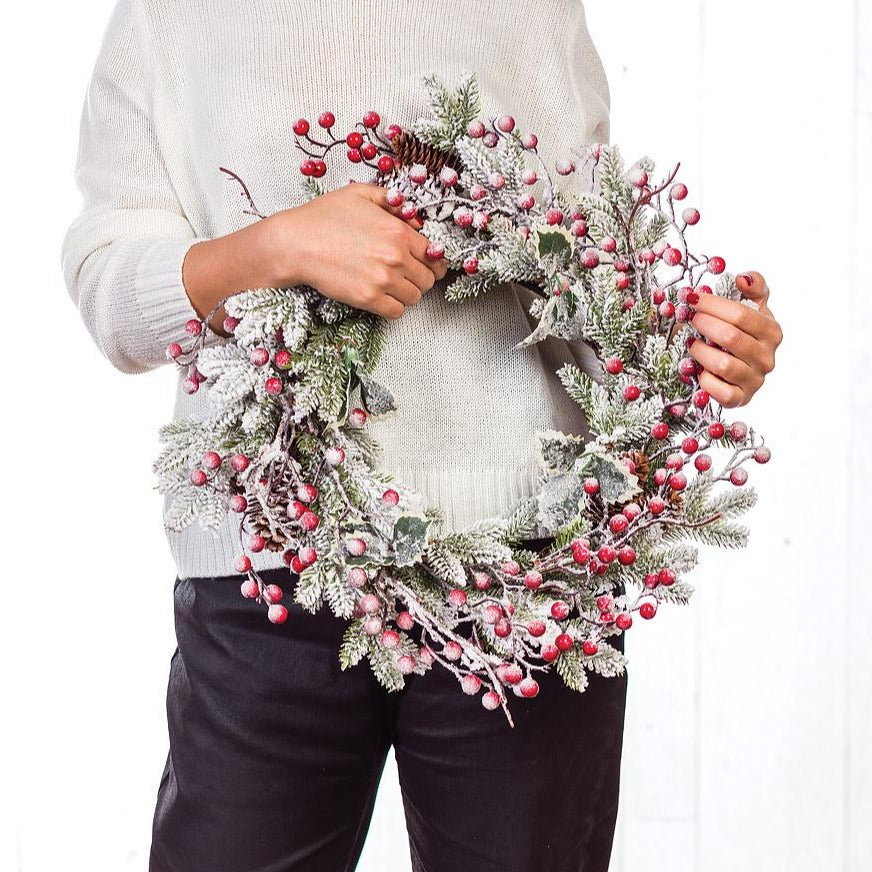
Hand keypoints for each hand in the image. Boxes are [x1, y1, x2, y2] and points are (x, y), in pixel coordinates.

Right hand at [264, 181, 448, 318]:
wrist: (295, 243)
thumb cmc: (323, 217)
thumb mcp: (360, 194)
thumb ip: (392, 202)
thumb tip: (415, 218)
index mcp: (399, 231)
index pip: (435, 254)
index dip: (434, 261)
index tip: (428, 264)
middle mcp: (396, 257)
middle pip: (429, 279)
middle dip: (421, 278)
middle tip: (408, 276)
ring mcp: (383, 280)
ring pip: (415, 297)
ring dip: (407, 294)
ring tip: (393, 286)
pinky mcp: (368, 299)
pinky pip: (397, 312)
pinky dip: (393, 307)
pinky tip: (382, 298)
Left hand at [686, 271, 782, 407]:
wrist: (738, 367)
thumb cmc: (741, 333)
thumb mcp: (751, 306)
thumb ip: (753, 286)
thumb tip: (743, 278)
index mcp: (771, 332)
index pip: (741, 315)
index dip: (713, 305)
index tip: (693, 298)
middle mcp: (767, 357)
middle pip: (731, 337)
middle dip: (704, 324)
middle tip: (689, 318)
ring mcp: (755, 380)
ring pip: (723, 365)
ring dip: (700, 351)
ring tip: (691, 343)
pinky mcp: (740, 399)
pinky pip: (721, 392)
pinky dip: (706, 380)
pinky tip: (699, 370)